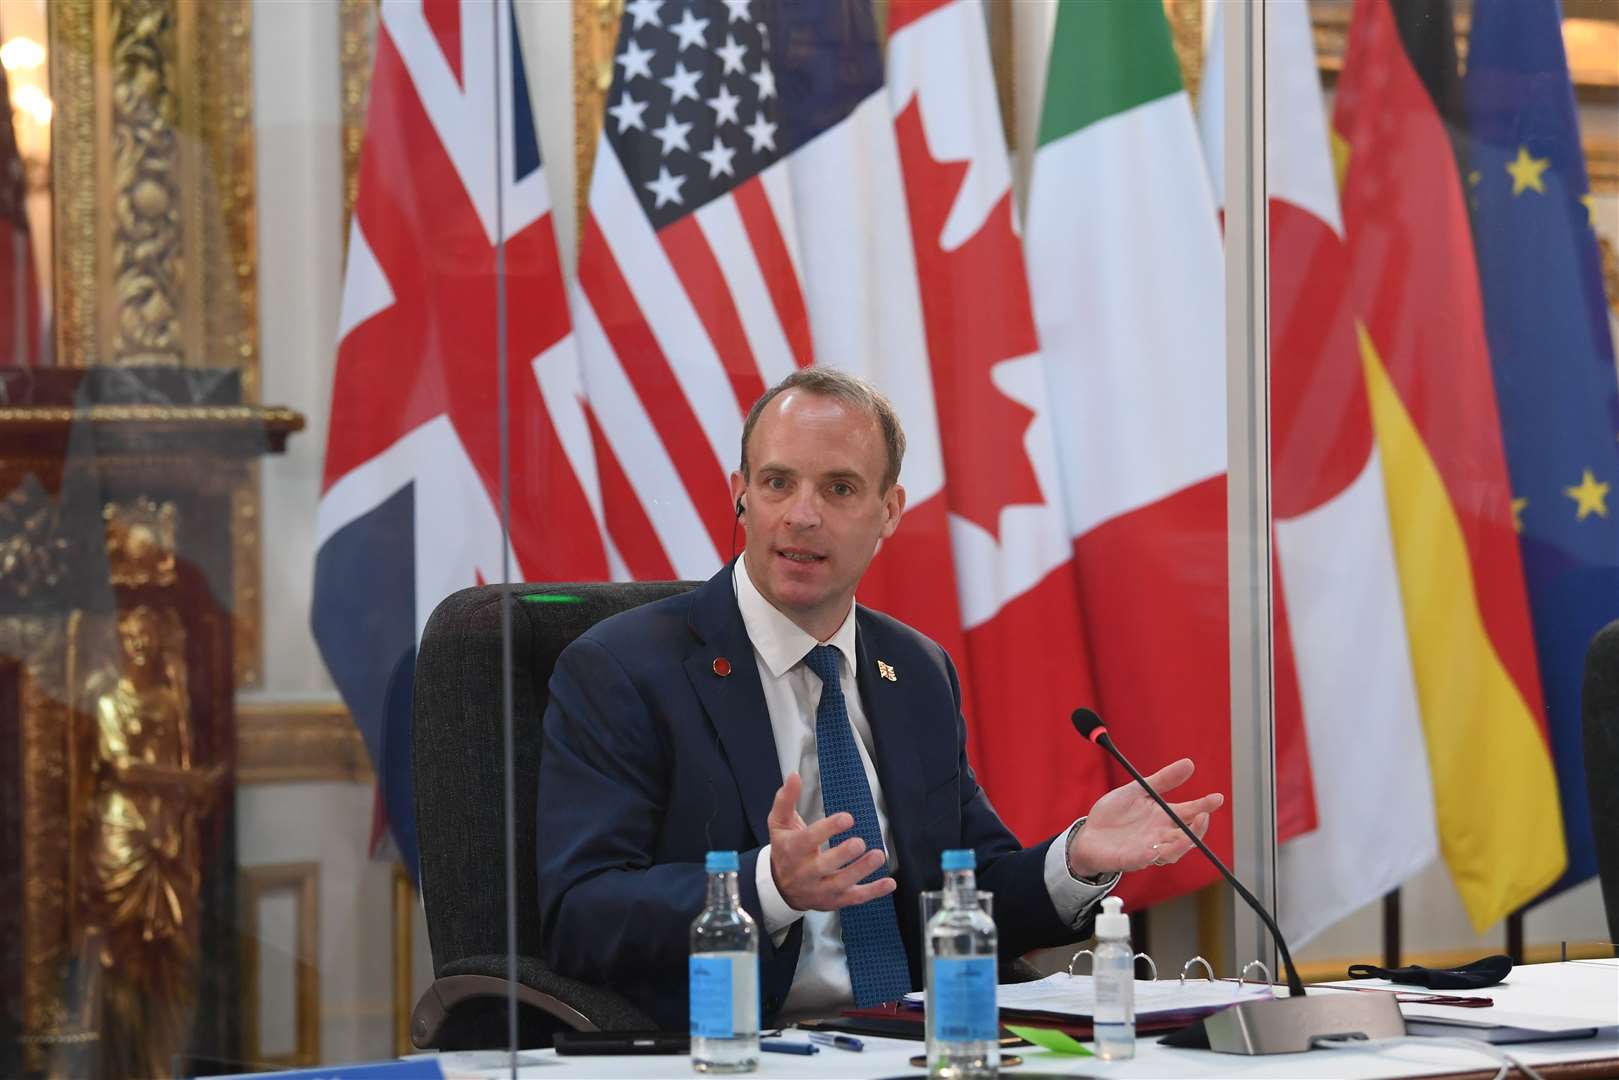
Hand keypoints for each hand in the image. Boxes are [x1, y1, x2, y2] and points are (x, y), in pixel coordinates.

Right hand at [768, 772, 896, 910]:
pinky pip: (854, 898)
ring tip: (878, 856)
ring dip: (861, 871)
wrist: (779, 887)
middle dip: (843, 855)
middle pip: (824, 866)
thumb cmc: (784, 849)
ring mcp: (819, 888)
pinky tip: (889, 883)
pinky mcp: (833, 900)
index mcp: (792, 850)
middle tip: (859, 842)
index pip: (808, 840)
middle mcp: (805, 872)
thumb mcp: (779, 823)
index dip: (827, 829)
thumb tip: (794, 776)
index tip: (847, 818)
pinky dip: (873, 892)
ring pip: (841, 883)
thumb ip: (786, 799)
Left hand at [1067, 758, 1223, 877]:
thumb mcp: (1137, 790)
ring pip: (1171, 853)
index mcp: (1163, 818)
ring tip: (1187, 834)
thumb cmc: (1114, 814)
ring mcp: (1146, 849)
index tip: (1217, 798)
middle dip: (1197, 829)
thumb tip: (1189, 763)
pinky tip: (1154, 850)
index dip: (1204, 806)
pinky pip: (1141, 861)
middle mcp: (1160, 836)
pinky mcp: (1128, 860)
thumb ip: (1162, 780)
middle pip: (1186, 837)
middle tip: (1202, 816)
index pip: (1189, 814)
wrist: (1088, 833)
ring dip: (1180, 845)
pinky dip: (1148, 857)